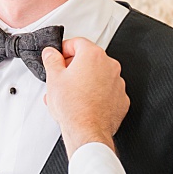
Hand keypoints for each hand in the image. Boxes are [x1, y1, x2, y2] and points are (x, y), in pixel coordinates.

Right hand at [42, 38, 128, 155]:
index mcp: (93, 56)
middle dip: (74, 66)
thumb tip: (51, 53)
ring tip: (71, 94)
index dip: (64, 49)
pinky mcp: (121, 98)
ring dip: (86, 80)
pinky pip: (107, 91)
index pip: (77, 42)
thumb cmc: (73, 107)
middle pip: (89, 59)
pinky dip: (98, 94)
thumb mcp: (53, 78)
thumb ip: (52, 59)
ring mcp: (118, 82)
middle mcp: (109, 66)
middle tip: (62, 77)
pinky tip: (84, 102)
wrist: (87, 131)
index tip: (59, 57)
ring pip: (99, 75)